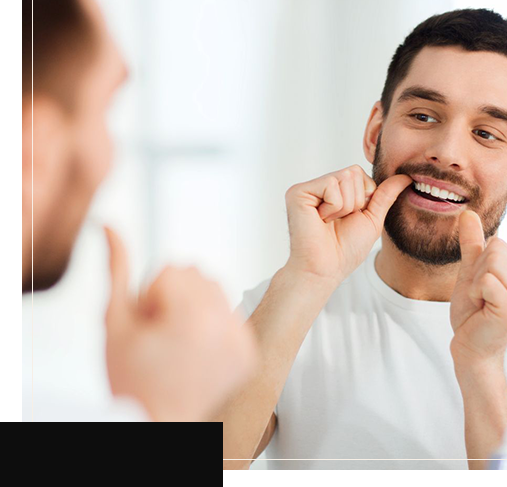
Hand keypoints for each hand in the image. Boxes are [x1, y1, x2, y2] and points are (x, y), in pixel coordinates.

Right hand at [104, 227, 255, 421]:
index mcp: (194, 317)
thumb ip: (117, 269)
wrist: (158, 424)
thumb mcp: (115, 322)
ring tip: (179, 341)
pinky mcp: (249, 353)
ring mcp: (241, 341)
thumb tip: (112, 228)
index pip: (172, 269)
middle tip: (162, 333)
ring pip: (216, 289)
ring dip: (195, 305)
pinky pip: (231, 312)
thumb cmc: (132, 380)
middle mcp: (225, 326)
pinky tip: (196, 349)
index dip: (150, 296)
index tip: (149, 325)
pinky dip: (214, 323)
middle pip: (197, 274)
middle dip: (174, 296)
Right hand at [284, 165, 411, 284]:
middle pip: (353, 172)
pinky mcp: (298, 192)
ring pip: (344, 177)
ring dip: (345, 206)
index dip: (364, 198)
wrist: (326, 269)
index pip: (360, 174)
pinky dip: (333, 207)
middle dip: (355, 201)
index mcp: (334, 191)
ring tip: (329, 222)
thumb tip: (405, 176)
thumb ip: (385, 195)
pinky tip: (320, 220)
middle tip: (338, 221)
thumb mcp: (372, 218)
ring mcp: (307, 188)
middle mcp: (319, 186)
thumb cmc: (345, 249)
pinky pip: (331, 185)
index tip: (349, 218)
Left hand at [449, 211, 506, 365]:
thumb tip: (468, 213)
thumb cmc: (472, 312)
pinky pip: (485, 280)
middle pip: (495, 249)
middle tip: (480, 296)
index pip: (497, 242)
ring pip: (490, 262)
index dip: (479, 263)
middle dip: (477, 272)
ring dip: (475, 283)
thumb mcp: (470, 271)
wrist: (470, 346)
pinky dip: (474, 292)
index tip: (482, 287)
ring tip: (482, 302)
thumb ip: (472, 243)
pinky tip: (482, 309)